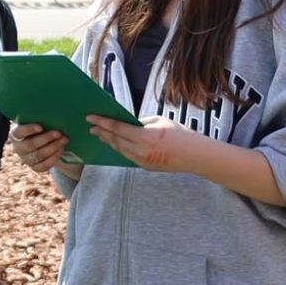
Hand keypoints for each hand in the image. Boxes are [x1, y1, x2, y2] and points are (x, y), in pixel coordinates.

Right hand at [9, 123, 68, 173]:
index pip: (18, 132)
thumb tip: (52, 114)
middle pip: (30, 145)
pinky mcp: (35, 167)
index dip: (29, 130)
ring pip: (38, 155)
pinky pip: (44, 165)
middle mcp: (18, 148)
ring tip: (64, 140)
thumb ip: (40, 119)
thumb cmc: (41, 126)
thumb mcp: (37, 121)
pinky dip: (54, 157)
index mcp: (15, 134)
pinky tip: (61, 149)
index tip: (41, 127)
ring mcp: (26, 159)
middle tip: (58, 133)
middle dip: (46, 138)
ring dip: (53, 147)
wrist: (44, 141)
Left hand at [87, 114, 202, 173]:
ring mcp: (141, 160)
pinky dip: (119, 148)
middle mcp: (140, 150)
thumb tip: (127, 122)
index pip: (116, 127)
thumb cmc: (180, 135)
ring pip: (119, 149)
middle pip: (114, 139)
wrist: (195, 156)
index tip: (90, 117)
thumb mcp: (159, 121)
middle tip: (91, 126)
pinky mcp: (144, 166)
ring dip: (108, 141)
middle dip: (101, 132)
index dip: (102, 122)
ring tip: (100, 134)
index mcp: (143, 136)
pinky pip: (127, 156)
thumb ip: (141, 122)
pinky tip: (115, 143)